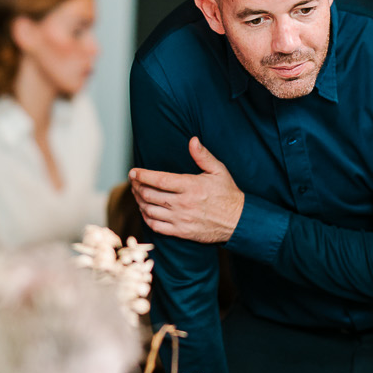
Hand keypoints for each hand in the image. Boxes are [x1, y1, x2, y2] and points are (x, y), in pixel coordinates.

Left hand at [129, 138, 244, 243]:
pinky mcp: (181, 232)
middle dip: (137, 187)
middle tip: (134, 182)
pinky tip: (146, 211)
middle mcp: (183, 203)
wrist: (238, 221)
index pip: (159, 180)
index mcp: (191, 186)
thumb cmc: (228, 194)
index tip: (133, 172)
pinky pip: (156, 227)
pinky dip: (147, 218)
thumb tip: (192, 140)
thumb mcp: (219, 170)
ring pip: (150, 211)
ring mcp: (181, 219)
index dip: (143, 176)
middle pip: (150, 195)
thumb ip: (203, 155)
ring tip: (138, 194)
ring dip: (139, 202)